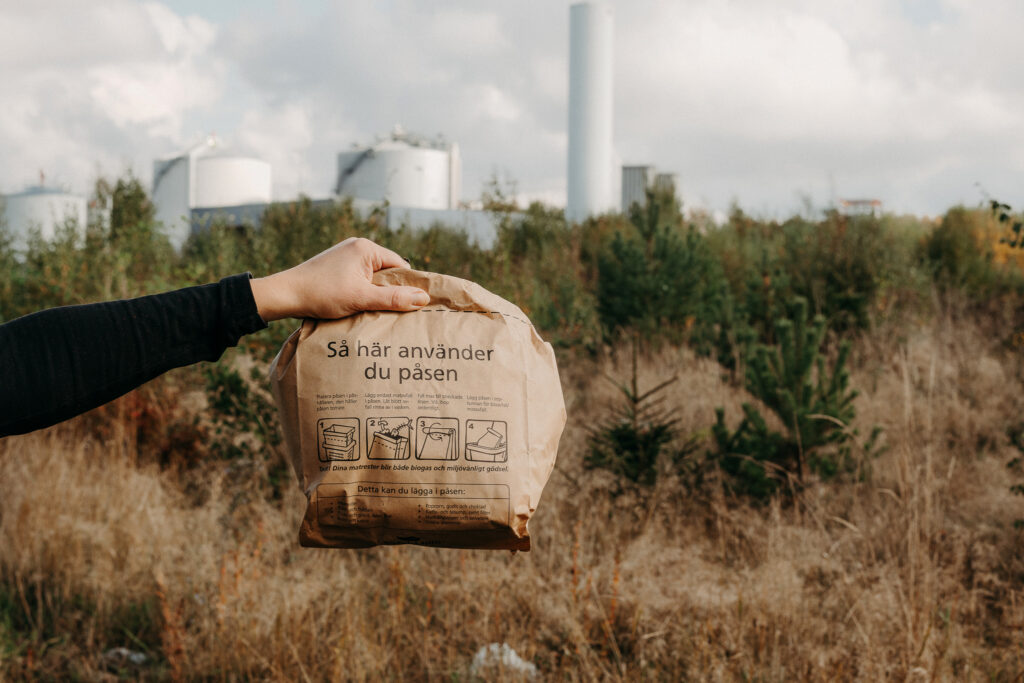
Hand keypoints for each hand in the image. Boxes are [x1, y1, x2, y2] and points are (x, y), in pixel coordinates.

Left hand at [249, 237, 429, 320]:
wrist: (284, 294)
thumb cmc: (322, 293)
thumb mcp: (362, 298)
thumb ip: (393, 299)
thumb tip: (423, 299)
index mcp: (366, 248)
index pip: (401, 266)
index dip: (408, 286)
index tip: (413, 306)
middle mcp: (357, 247)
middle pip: (387, 272)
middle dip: (391, 292)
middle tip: (397, 313)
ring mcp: (345, 257)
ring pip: (373, 278)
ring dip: (375, 295)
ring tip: (377, 312)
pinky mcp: (336, 268)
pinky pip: (359, 280)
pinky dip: (362, 293)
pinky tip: (360, 308)